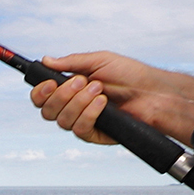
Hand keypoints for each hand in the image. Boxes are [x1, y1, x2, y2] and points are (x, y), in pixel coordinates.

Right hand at [28, 52, 193, 142]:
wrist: (152, 92)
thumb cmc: (130, 74)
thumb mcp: (99, 61)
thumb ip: (71, 62)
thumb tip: (46, 60)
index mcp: (70, 89)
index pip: (42, 97)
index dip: (40, 92)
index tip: (50, 83)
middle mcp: (73, 107)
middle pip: (47, 111)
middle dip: (62, 95)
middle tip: (83, 82)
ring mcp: (83, 121)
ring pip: (62, 120)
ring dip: (79, 102)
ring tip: (100, 90)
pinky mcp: (95, 134)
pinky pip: (80, 129)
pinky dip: (89, 114)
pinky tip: (103, 103)